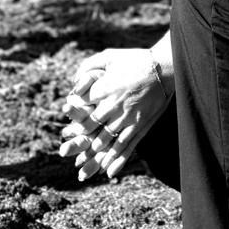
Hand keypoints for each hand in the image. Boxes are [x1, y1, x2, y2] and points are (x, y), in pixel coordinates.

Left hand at [58, 48, 171, 181]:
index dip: (71, 116)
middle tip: (64, 153)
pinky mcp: (140, 126)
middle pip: (91, 129)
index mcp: (103, 88)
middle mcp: (113, 106)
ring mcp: (127, 118)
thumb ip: (89, 66)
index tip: (65, 125)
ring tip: (83, 172)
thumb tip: (74, 80)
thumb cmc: (135, 59)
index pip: (81, 107)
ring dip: (94, 158)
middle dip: (77, 143)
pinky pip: (126, 146)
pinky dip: (116, 160)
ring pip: (107, 142)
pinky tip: (108, 172)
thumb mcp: (109, 56)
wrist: (164, 67)